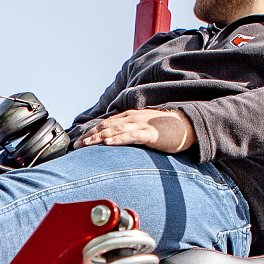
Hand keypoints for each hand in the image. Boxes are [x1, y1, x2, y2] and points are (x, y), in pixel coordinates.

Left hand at [73, 108, 194, 152]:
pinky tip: (108, 142)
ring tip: (86, 144)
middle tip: (76, 145)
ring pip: (114, 130)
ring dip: (98, 137)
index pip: (106, 124)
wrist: (187, 125)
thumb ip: (131, 134)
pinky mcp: (150, 133)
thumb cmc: (167, 130)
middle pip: (106, 126)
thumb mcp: (145, 130)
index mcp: (130, 117)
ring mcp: (141, 125)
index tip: (79, 141)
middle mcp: (132, 118)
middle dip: (89, 136)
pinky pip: (130, 136)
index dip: (91, 132)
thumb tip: (116, 142)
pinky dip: (117, 138)